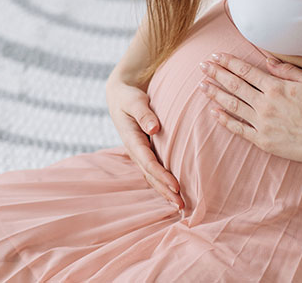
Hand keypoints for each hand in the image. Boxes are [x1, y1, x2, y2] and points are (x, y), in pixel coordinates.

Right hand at [105, 74, 183, 209]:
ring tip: (180, 206)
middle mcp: (135, 150)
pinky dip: (163, 183)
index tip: (176, 186)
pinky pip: (154, 171)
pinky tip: (175, 193)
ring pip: (152, 177)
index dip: (162, 175)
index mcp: (131, 139)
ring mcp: (139, 153)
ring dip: (165, 191)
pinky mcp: (145, 152)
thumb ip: (143, 113)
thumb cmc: (129, 96)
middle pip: (151, 175)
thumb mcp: (134, 100)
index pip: (148, 162)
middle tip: (181, 206)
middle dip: (165, 191)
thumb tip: (154, 128)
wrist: (120, 96)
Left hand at [197, 52, 301, 163]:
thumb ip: (287, 70)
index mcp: (275, 87)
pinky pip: (239, 129)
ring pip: (232, 105)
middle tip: (202, 66)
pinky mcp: (262, 140)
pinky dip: (225, 120)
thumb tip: (268, 60)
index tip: (215, 56)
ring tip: (202, 86)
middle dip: (216, 74)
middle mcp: (264, 104)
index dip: (228, 62)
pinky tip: (214, 112)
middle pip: (234, 85)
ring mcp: (262, 123)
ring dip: (216, 94)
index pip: (245, 71)